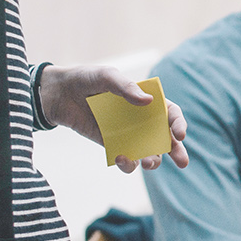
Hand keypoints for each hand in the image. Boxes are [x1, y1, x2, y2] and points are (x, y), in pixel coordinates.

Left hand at [37, 64, 188, 171]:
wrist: (57, 94)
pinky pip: (126, 159)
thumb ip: (125, 87)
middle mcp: (141, 119)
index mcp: (146, 100)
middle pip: (165, 137)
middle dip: (176, 151)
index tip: (179, 134)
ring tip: (149, 163)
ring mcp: (127, 134)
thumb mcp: (106, 76)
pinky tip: (121, 158)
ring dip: (154, 160)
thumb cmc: (85, 79)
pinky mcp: (111, 145)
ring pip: (149, 152)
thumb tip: (148, 102)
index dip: (177, 123)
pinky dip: (128, 164)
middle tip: (182, 162)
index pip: (169, 113)